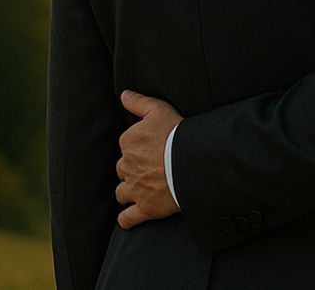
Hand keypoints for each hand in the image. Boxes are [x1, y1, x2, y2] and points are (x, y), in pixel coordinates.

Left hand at [115, 90, 183, 229]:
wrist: (192, 163)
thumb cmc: (178, 133)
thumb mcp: (159, 110)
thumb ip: (139, 102)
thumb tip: (123, 95)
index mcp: (128, 142)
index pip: (127, 145)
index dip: (139, 147)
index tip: (152, 148)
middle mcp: (127, 166)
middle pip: (123, 169)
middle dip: (133, 170)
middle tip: (151, 168)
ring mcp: (135, 189)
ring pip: (122, 192)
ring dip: (128, 191)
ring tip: (141, 190)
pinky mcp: (145, 208)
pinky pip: (127, 218)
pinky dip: (127, 219)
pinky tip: (128, 218)